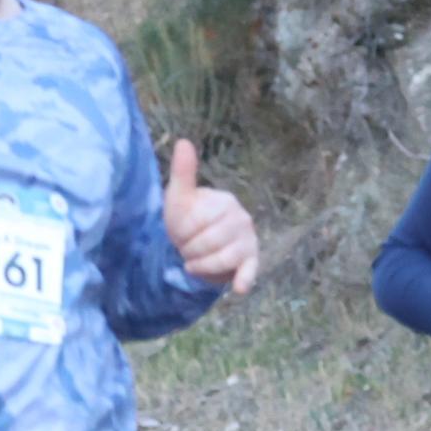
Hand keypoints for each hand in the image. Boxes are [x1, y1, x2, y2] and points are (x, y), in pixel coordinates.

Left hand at [164, 139, 258, 294]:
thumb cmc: (187, 220)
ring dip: (201, 266)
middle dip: (190, 251)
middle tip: (188, 248)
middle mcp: (242, 219)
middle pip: (207, 243)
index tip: (180, 232)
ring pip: (221, 259)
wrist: (195, 247)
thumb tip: (183, 141)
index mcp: (225, 202)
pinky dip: (244, 279)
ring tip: (196, 261)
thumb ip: (183, 172)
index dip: (181, 234)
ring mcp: (249, 240)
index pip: (195, 224)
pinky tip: (238, 288)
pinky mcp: (251, 261)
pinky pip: (250, 270)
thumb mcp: (179, 197)